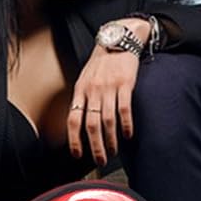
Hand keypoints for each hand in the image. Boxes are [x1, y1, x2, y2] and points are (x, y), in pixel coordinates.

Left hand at [69, 18, 148, 165]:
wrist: (118, 40)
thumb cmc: (102, 62)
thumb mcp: (85, 78)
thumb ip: (82, 98)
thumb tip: (79, 123)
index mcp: (81, 89)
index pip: (73, 119)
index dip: (74, 139)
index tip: (78, 154)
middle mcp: (93, 90)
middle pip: (91, 125)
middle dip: (95, 146)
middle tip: (100, 160)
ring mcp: (109, 87)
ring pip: (108, 120)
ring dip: (111, 140)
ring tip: (114, 151)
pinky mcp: (125, 83)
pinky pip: (125, 109)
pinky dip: (126, 125)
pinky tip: (128, 134)